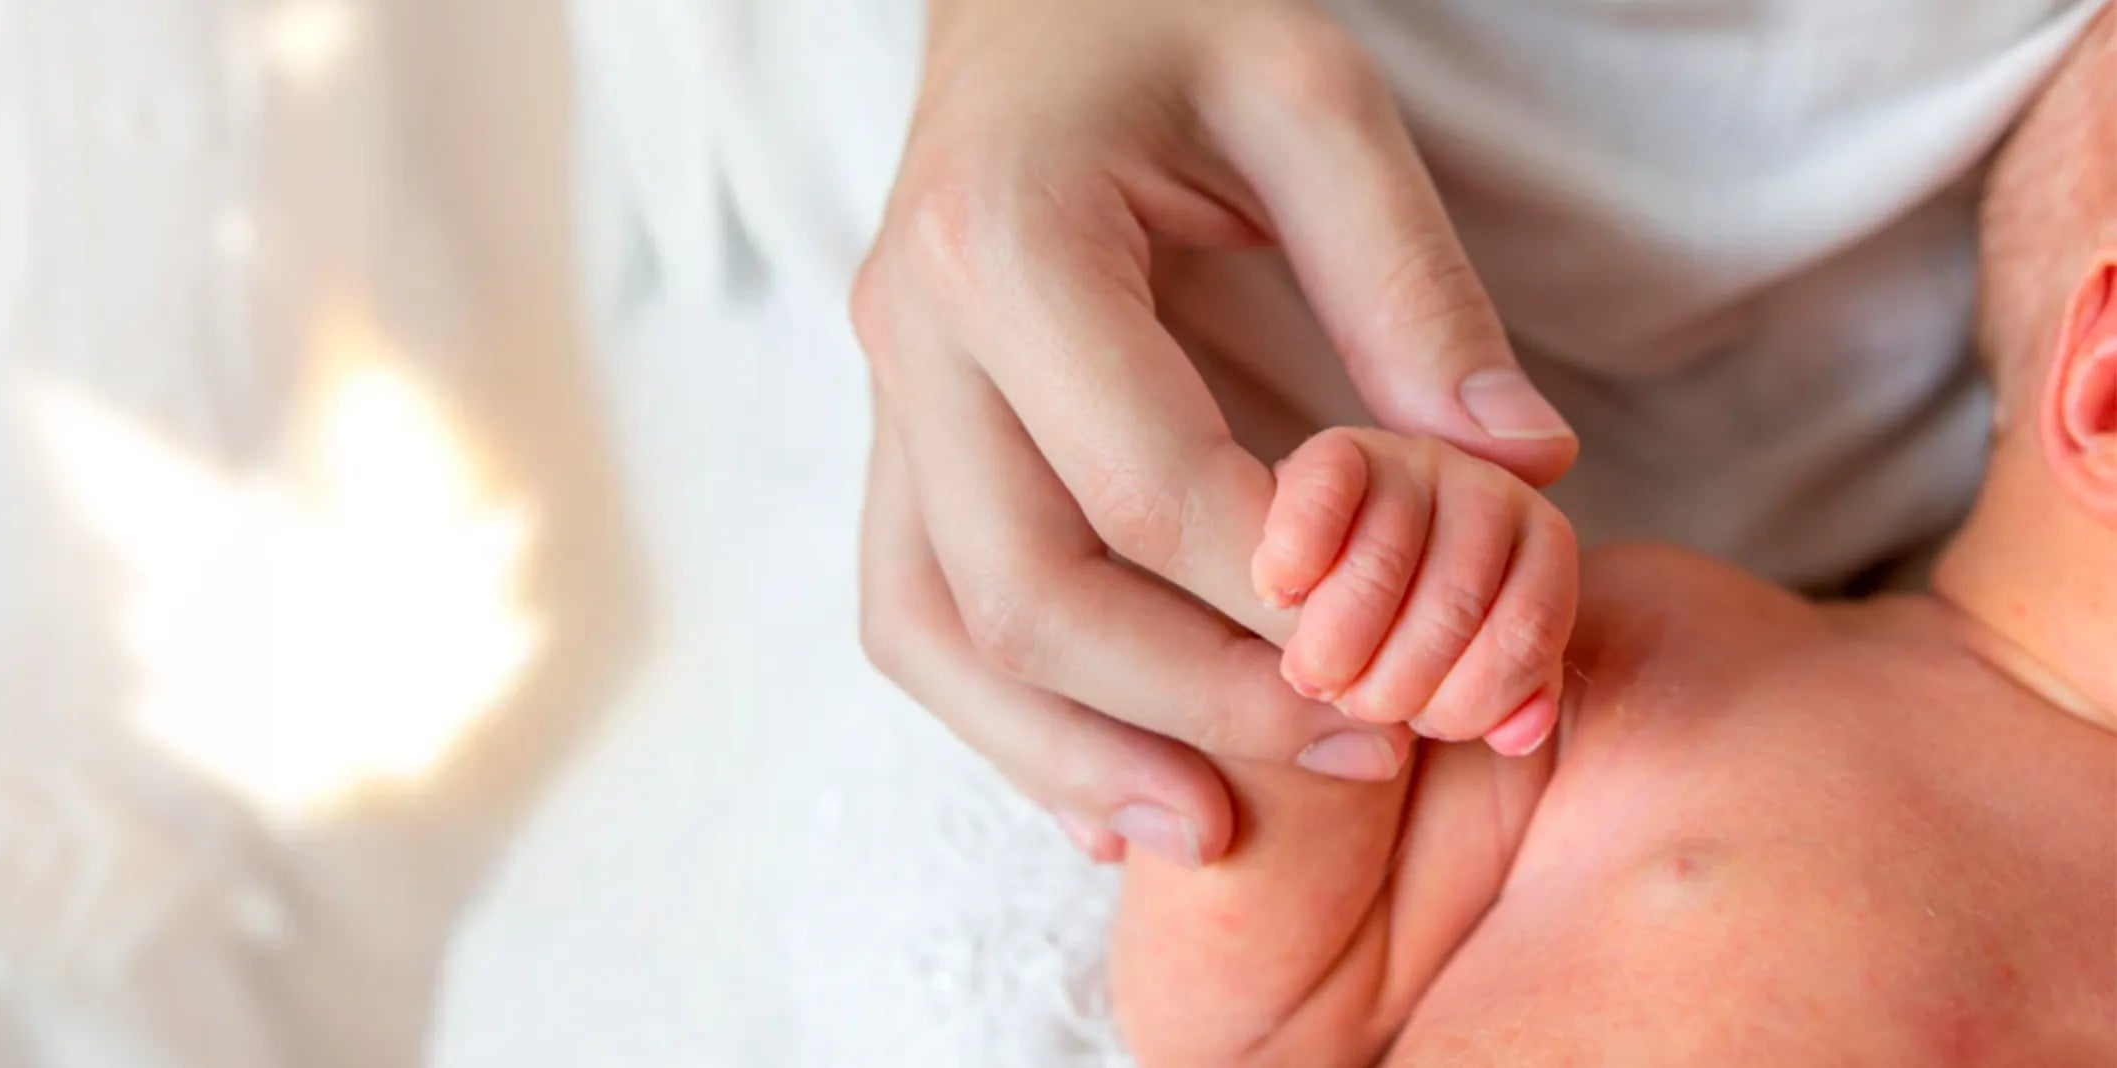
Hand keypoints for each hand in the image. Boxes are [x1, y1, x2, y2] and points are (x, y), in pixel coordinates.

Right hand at [855, 0, 1577, 864]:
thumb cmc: (1168, 19)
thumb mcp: (1314, 99)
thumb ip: (1410, 282)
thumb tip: (1523, 468)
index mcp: (1006, 241)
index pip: (1139, 481)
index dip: (1279, 600)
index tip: (1414, 657)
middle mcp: (914, 333)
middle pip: (1021, 588)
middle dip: (1189, 702)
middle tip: (1358, 753)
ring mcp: (887, 393)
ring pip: (933, 626)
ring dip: (1063, 751)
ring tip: (1208, 832)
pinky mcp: (897, 436)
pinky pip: (915, 607)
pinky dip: (1001, 716)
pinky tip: (1105, 789)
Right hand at [1256, 428, 1575, 754]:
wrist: (1293, 559)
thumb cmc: (1389, 650)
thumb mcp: (1461, 684)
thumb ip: (1498, 696)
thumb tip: (1521, 733)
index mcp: (1537, 546)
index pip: (1530, 633)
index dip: (1468, 700)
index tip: (1415, 727)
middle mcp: (1489, 489)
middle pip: (1457, 604)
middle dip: (1397, 683)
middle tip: (1352, 706)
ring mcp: (1413, 461)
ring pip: (1386, 560)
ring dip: (1337, 640)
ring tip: (1310, 673)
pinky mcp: (1337, 450)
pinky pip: (1326, 494)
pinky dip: (1297, 554)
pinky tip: (1277, 594)